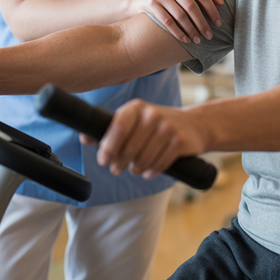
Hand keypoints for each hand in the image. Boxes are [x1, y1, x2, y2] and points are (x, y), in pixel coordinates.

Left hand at [84, 99, 205, 179]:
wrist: (195, 125)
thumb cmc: (156, 125)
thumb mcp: (135, 120)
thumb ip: (110, 128)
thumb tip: (84, 137)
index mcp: (136, 107)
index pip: (117, 127)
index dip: (108, 146)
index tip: (103, 160)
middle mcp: (152, 114)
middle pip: (129, 148)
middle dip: (119, 163)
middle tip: (116, 169)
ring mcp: (167, 128)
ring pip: (142, 159)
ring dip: (135, 169)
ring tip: (134, 168)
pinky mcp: (179, 142)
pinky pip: (158, 165)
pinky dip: (150, 172)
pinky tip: (148, 171)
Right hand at [129, 0, 223, 43]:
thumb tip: (221, 1)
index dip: (212, 9)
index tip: (219, 23)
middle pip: (192, 6)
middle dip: (202, 23)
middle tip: (209, 36)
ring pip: (180, 15)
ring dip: (191, 30)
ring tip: (198, 40)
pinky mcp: (150, 4)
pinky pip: (167, 21)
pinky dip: (178, 32)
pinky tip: (185, 40)